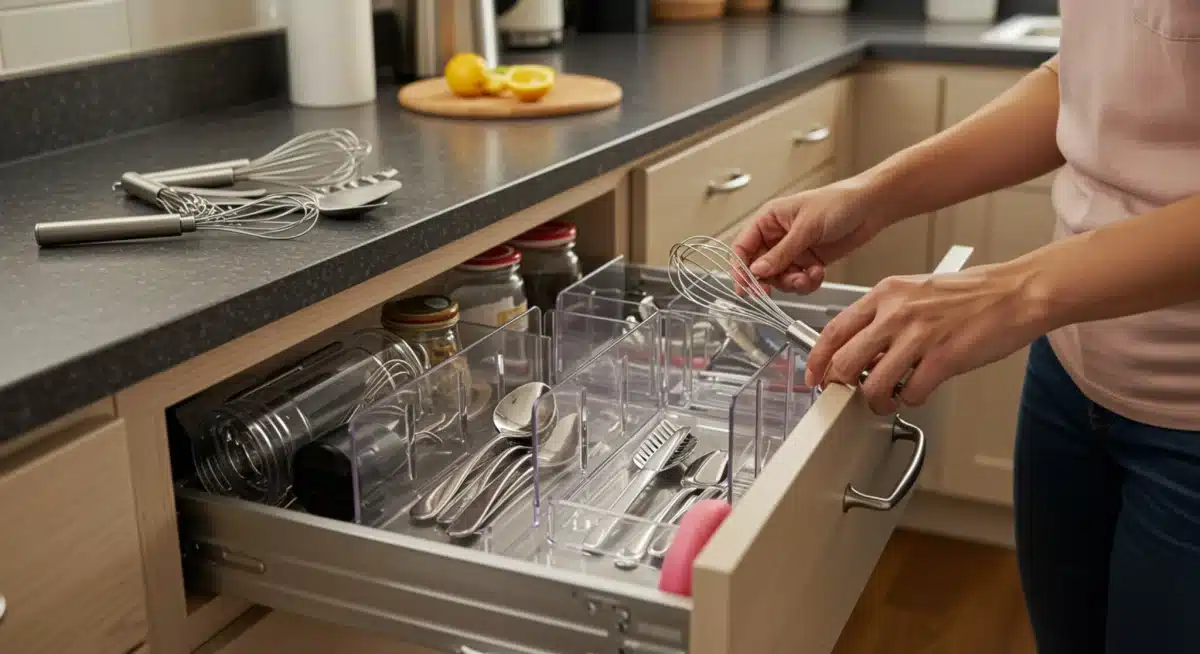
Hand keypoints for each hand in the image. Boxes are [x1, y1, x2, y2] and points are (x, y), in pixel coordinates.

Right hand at [732, 179, 879, 292]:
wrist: (872, 207)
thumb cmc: (839, 202)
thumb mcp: (806, 227)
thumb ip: (781, 253)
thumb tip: (757, 271)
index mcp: (769, 220)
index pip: (743, 247)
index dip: (740, 268)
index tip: (745, 287)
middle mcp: (777, 237)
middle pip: (759, 268)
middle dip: (770, 280)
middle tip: (773, 291)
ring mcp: (793, 251)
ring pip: (780, 278)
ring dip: (792, 283)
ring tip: (808, 276)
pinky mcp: (808, 262)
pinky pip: (798, 281)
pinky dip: (807, 282)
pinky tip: (818, 272)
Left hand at [803, 263, 1046, 413]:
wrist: (1016, 293)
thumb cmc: (972, 294)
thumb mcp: (915, 293)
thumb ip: (885, 317)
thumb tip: (863, 349)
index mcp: (885, 294)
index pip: (833, 330)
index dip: (818, 359)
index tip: (814, 375)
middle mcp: (896, 313)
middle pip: (846, 362)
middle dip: (842, 387)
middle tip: (849, 395)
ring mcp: (919, 336)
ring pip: (875, 384)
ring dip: (878, 401)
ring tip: (887, 400)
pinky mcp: (943, 358)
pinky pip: (912, 392)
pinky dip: (912, 399)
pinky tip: (919, 391)